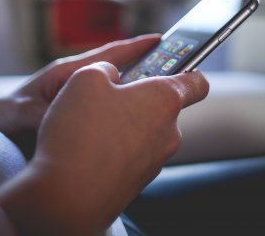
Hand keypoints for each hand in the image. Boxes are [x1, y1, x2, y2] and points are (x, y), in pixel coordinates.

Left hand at [0, 34, 161, 135]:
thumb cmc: (3, 113)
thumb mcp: (19, 111)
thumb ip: (41, 113)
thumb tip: (66, 118)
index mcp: (67, 73)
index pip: (108, 55)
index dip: (135, 46)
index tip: (161, 39)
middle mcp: (77, 84)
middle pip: (120, 74)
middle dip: (148, 72)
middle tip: (177, 73)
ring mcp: (79, 100)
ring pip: (116, 95)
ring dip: (136, 97)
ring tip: (163, 104)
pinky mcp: (78, 117)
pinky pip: (107, 113)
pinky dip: (122, 116)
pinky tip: (135, 129)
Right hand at [0, 62, 208, 234]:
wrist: (68, 198)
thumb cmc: (80, 132)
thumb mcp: (85, 77)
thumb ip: (105, 68)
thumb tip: (110, 77)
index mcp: (165, 99)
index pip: (197, 82)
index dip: (187, 70)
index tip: (173, 66)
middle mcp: (168, 132)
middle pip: (162, 107)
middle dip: (137, 99)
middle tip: (106, 96)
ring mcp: (155, 160)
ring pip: (144, 131)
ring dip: (124, 124)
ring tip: (90, 125)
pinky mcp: (138, 182)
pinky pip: (131, 154)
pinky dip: (116, 147)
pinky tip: (89, 149)